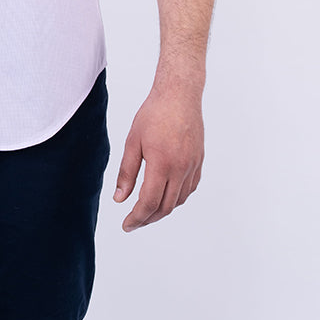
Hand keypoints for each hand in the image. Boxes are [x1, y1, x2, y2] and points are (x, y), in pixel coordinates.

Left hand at [114, 86, 203, 231]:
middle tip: (134, 222)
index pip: (149, 203)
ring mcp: (192, 166)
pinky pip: (189, 189)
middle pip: (165, 207)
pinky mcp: (199, 162)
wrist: (179, 95)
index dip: (137, 218)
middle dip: (148, 219)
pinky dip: (176, 198)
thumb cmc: (153, 114)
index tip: (126, 225)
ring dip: (162, 210)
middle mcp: (181, 169)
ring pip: (178, 200)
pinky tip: (165, 195)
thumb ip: (127, 172)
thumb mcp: (133, 141)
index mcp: (162, 163)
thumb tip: (120, 199)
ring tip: (146, 210)